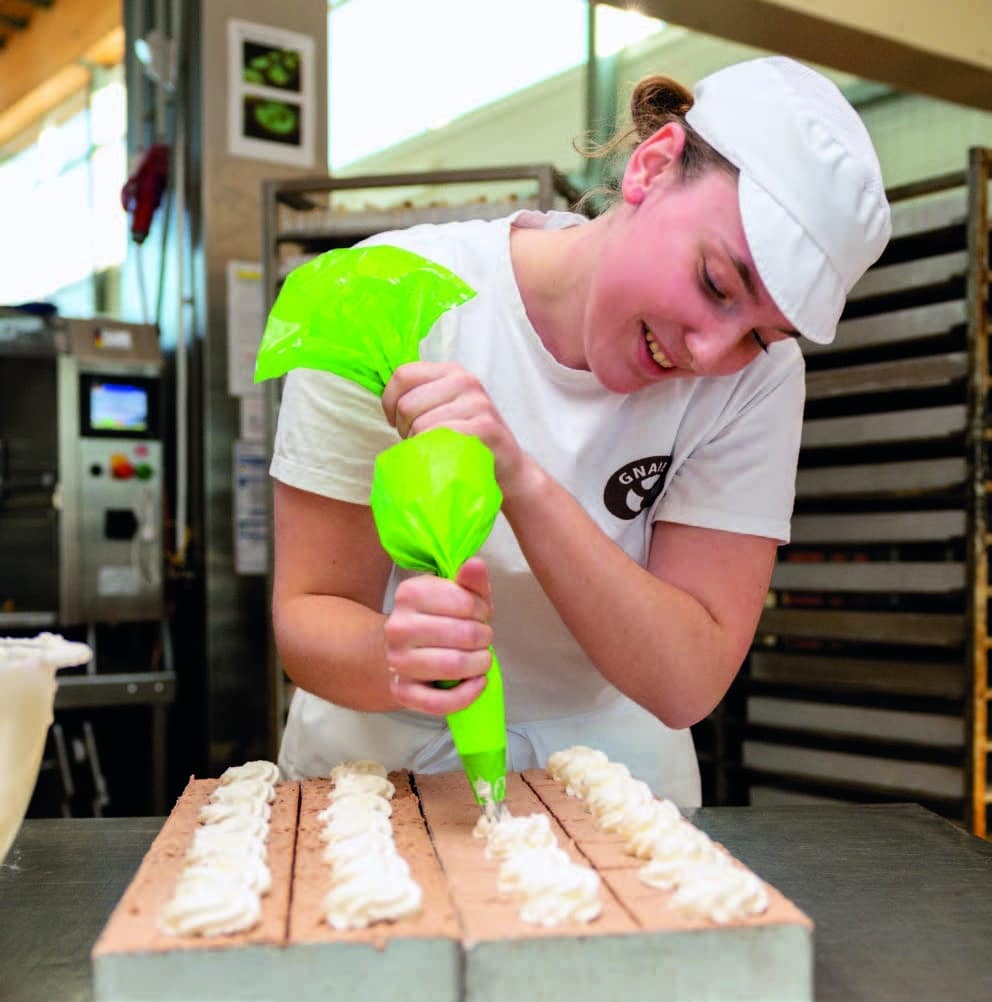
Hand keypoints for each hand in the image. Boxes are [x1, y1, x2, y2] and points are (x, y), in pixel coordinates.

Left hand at [382, 361, 537, 497]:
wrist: (508, 466)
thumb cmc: (466, 439)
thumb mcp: (444, 408)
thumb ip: (420, 396)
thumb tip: (385, 399)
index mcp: (451, 371)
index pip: (403, 375)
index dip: (389, 402)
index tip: (394, 421)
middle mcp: (465, 381)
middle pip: (407, 403)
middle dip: (403, 429)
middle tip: (417, 442)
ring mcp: (478, 403)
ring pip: (421, 424)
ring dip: (418, 445)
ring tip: (432, 450)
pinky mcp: (486, 427)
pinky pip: (441, 437)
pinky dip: (434, 452)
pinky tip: (444, 458)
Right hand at [383, 557, 494, 715]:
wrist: (401, 649)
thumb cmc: (438, 618)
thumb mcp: (456, 594)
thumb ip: (470, 580)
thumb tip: (476, 564)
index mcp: (410, 594)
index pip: (465, 602)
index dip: (482, 610)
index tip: (480, 614)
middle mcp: (398, 626)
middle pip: (464, 635)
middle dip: (484, 638)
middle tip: (482, 638)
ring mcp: (398, 661)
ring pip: (454, 666)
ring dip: (480, 664)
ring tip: (481, 658)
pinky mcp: (402, 692)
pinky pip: (441, 702)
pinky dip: (467, 694)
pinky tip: (478, 683)